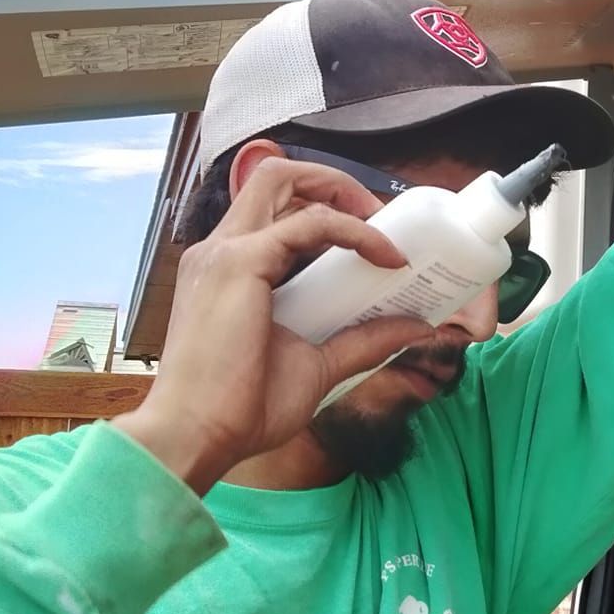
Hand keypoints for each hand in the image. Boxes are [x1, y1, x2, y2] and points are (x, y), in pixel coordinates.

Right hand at [115, 158, 437, 493]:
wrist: (196, 437)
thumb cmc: (240, 409)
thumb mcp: (316, 366)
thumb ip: (361, 342)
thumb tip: (416, 328)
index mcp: (229, 270)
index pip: (276, 211)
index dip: (326, 208)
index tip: (374, 238)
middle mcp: (220, 249)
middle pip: (274, 176)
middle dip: (333, 182)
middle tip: (381, 217)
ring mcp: (224, 251)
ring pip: (283, 179)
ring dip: (341, 191)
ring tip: (384, 225)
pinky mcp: (240, 263)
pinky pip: (310, 223)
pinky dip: (355, 231)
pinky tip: (386, 256)